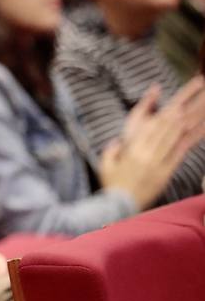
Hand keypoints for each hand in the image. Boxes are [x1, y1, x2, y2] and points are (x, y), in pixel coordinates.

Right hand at [101, 79, 204, 208]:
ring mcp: (158, 162)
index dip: (167, 109)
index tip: (180, 98)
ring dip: (190, 118)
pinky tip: (200, 129)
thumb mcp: (105, 165)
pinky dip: (191, 140)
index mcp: (132, 149)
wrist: (118, 207)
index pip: (152, 124)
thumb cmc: (111, 185)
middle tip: (198, 92)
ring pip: (176, 135)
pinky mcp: (166, 172)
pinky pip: (180, 153)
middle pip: (168, 125)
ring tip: (202, 105)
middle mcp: (147, 153)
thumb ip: (112, 150)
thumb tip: (118, 140)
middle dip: (184, 106)